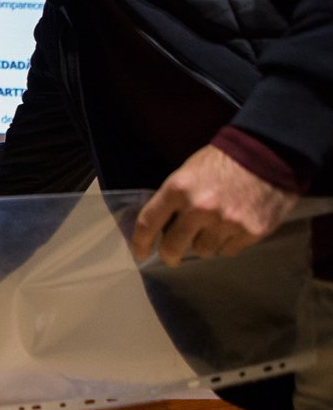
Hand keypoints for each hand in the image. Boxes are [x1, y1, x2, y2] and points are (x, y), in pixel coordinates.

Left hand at [132, 144, 298, 265]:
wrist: (270, 152)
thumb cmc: (224, 161)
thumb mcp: (189, 171)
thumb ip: (175, 199)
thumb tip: (163, 226)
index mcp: (178, 189)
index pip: (148, 223)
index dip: (140, 242)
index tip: (139, 253)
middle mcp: (198, 208)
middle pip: (173, 246)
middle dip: (170, 255)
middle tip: (172, 257)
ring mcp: (225, 222)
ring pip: (204, 250)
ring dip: (206, 243)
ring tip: (216, 226)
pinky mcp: (251, 231)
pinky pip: (230, 250)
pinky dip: (229, 242)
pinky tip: (236, 225)